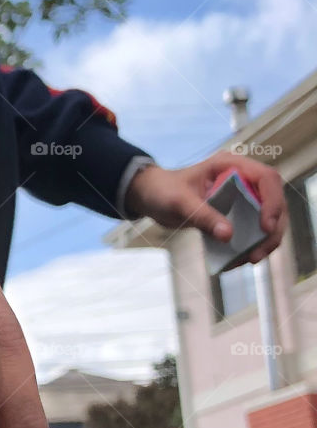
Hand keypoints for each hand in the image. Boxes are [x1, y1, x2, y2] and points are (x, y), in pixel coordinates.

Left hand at [124, 153, 285, 266]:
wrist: (153, 197)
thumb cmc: (164, 191)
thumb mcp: (180, 203)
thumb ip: (203, 216)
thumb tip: (228, 236)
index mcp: (232, 166)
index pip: (267, 179)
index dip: (273, 202)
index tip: (265, 226)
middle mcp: (243, 179)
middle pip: (274, 202)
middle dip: (272, 230)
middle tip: (258, 254)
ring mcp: (241, 197)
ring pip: (267, 218)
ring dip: (265, 241)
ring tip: (250, 260)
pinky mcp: (235, 214)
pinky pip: (251, 230)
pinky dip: (250, 246)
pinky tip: (238, 261)